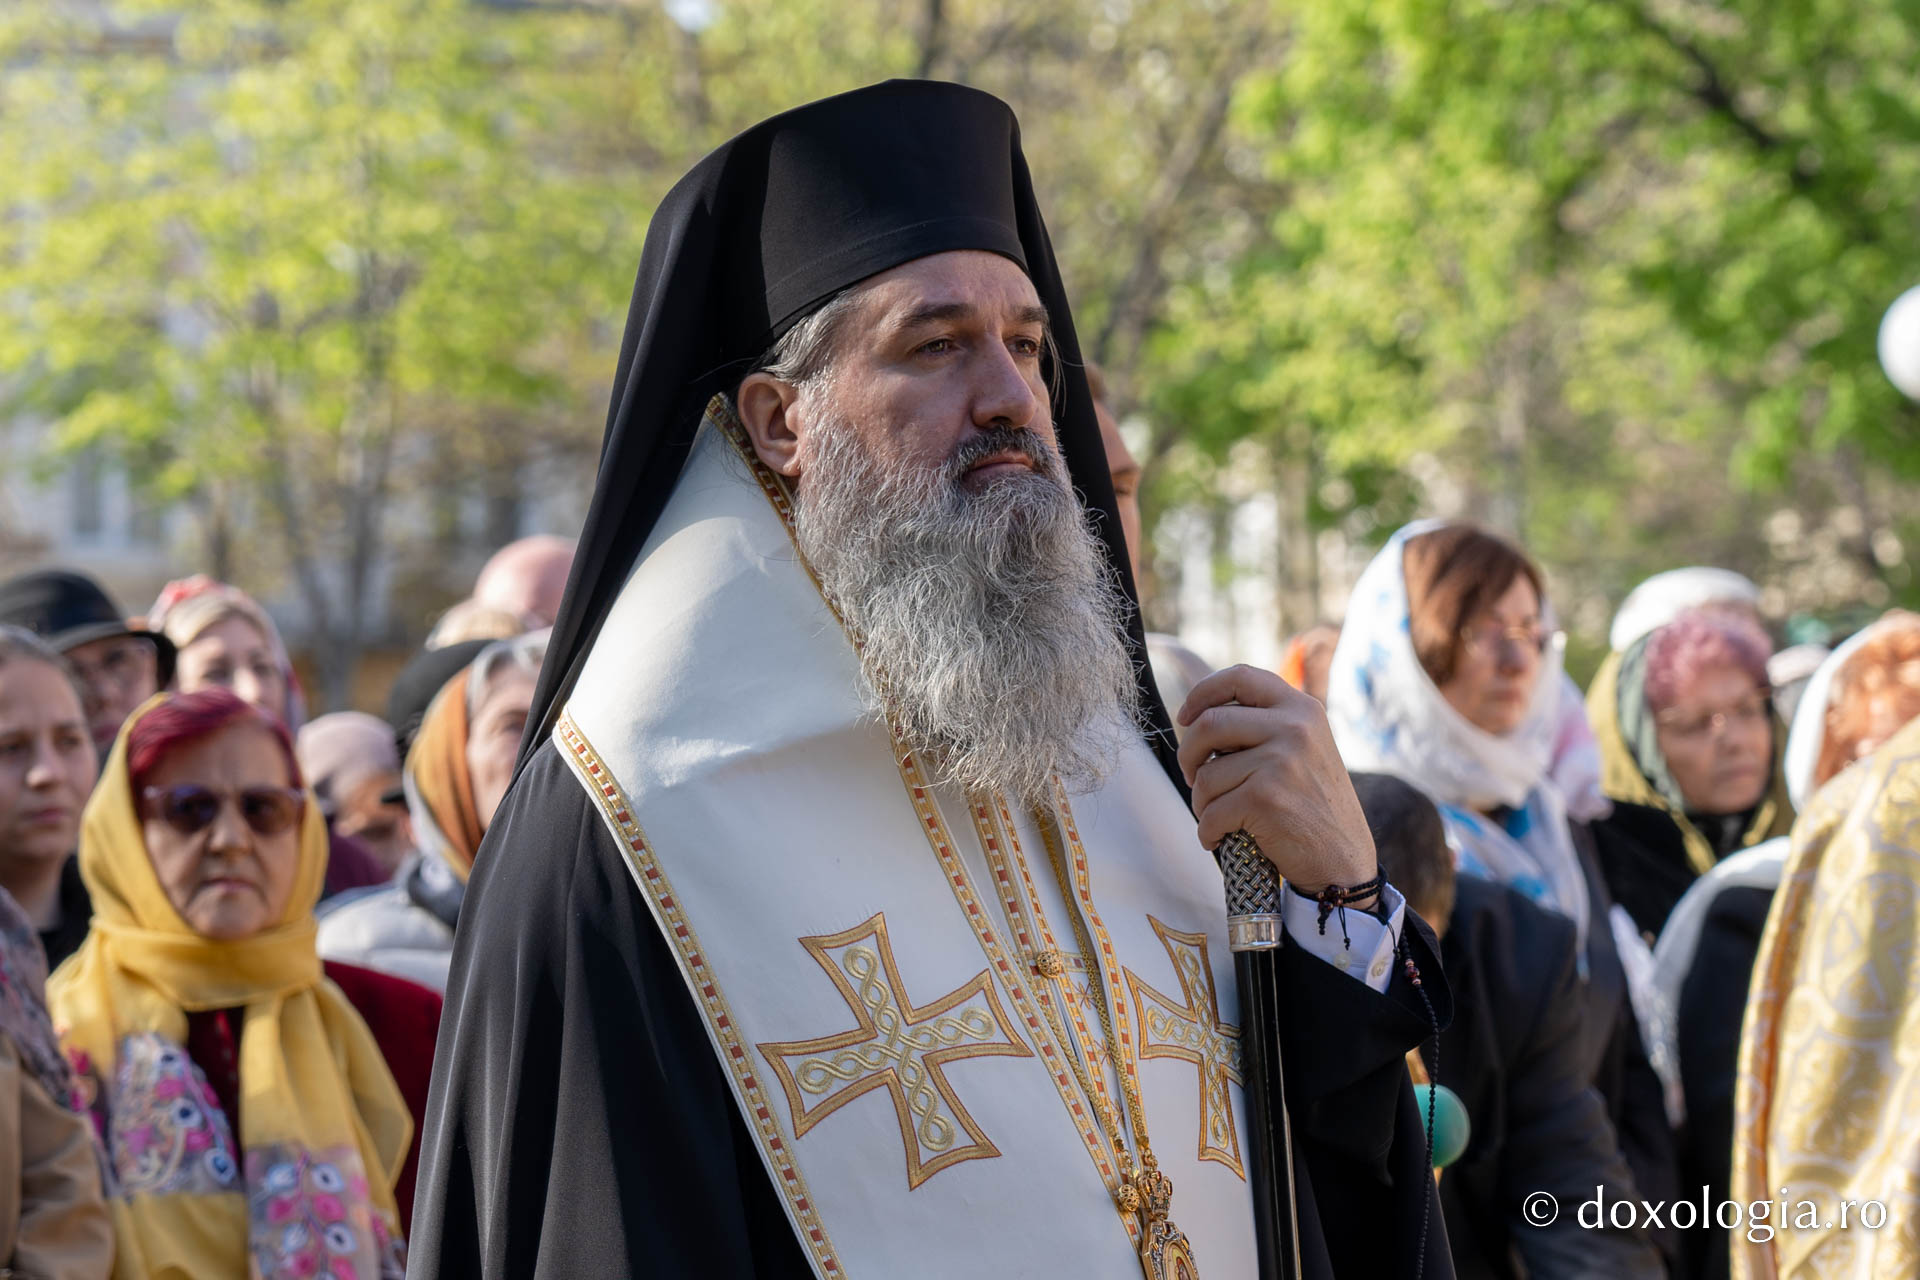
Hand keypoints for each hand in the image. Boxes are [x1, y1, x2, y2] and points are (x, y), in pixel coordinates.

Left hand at [1175, 664, 1377, 901]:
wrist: (1343, 861)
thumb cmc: (1313, 807)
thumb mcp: (1304, 748)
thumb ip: (1264, 726)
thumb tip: (1199, 717)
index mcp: (1302, 708)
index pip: (1240, 677)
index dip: (1202, 693)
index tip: (1186, 717)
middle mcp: (1294, 727)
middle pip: (1209, 723)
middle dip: (1188, 754)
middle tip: (1193, 778)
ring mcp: (1281, 761)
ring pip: (1207, 774)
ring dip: (1201, 801)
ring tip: (1217, 817)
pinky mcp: (1266, 797)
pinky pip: (1212, 811)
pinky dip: (1207, 830)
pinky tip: (1218, 838)